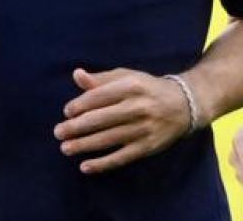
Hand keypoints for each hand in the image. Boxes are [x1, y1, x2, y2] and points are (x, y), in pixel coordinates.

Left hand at [55, 68, 192, 173]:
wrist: (185, 104)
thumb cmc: (148, 89)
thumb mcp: (128, 77)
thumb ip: (102, 79)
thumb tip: (77, 75)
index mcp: (132, 85)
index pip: (100, 96)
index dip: (81, 105)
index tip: (67, 112)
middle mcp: (138, 107)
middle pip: (102, 119)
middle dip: (77, 127)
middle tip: (58, 132)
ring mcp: (144, 128)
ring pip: (109, 139)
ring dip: (84, 145)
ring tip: (66, 148)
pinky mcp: (147, 147)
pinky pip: (121, 157)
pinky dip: (103, 164)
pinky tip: (85, 167)